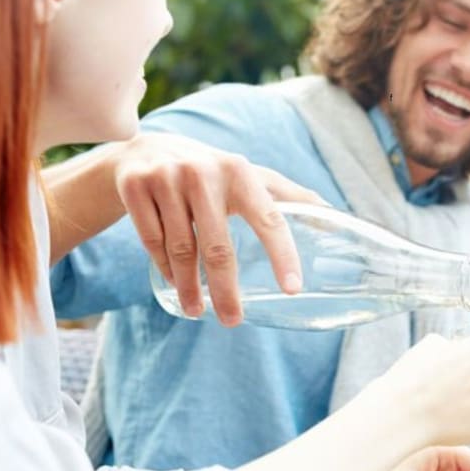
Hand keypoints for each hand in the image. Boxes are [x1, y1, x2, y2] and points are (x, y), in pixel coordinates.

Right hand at [110, 133, 324, 324]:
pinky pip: (152, 242)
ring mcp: (166, 178)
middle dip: (226, 291)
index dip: (283, 254)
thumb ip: (289, 196)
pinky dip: (164, 268)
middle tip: (232, 320)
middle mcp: (203, 172)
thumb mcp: (249, 176)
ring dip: (189, 286)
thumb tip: (333, 216)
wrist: (146, 150)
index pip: (269, 218)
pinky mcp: (135, 186)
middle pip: (218, 247)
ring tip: (197, 310)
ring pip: (181, 249)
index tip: (293, 289)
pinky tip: (174, 282)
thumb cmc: (211, 173)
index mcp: (240, 171)